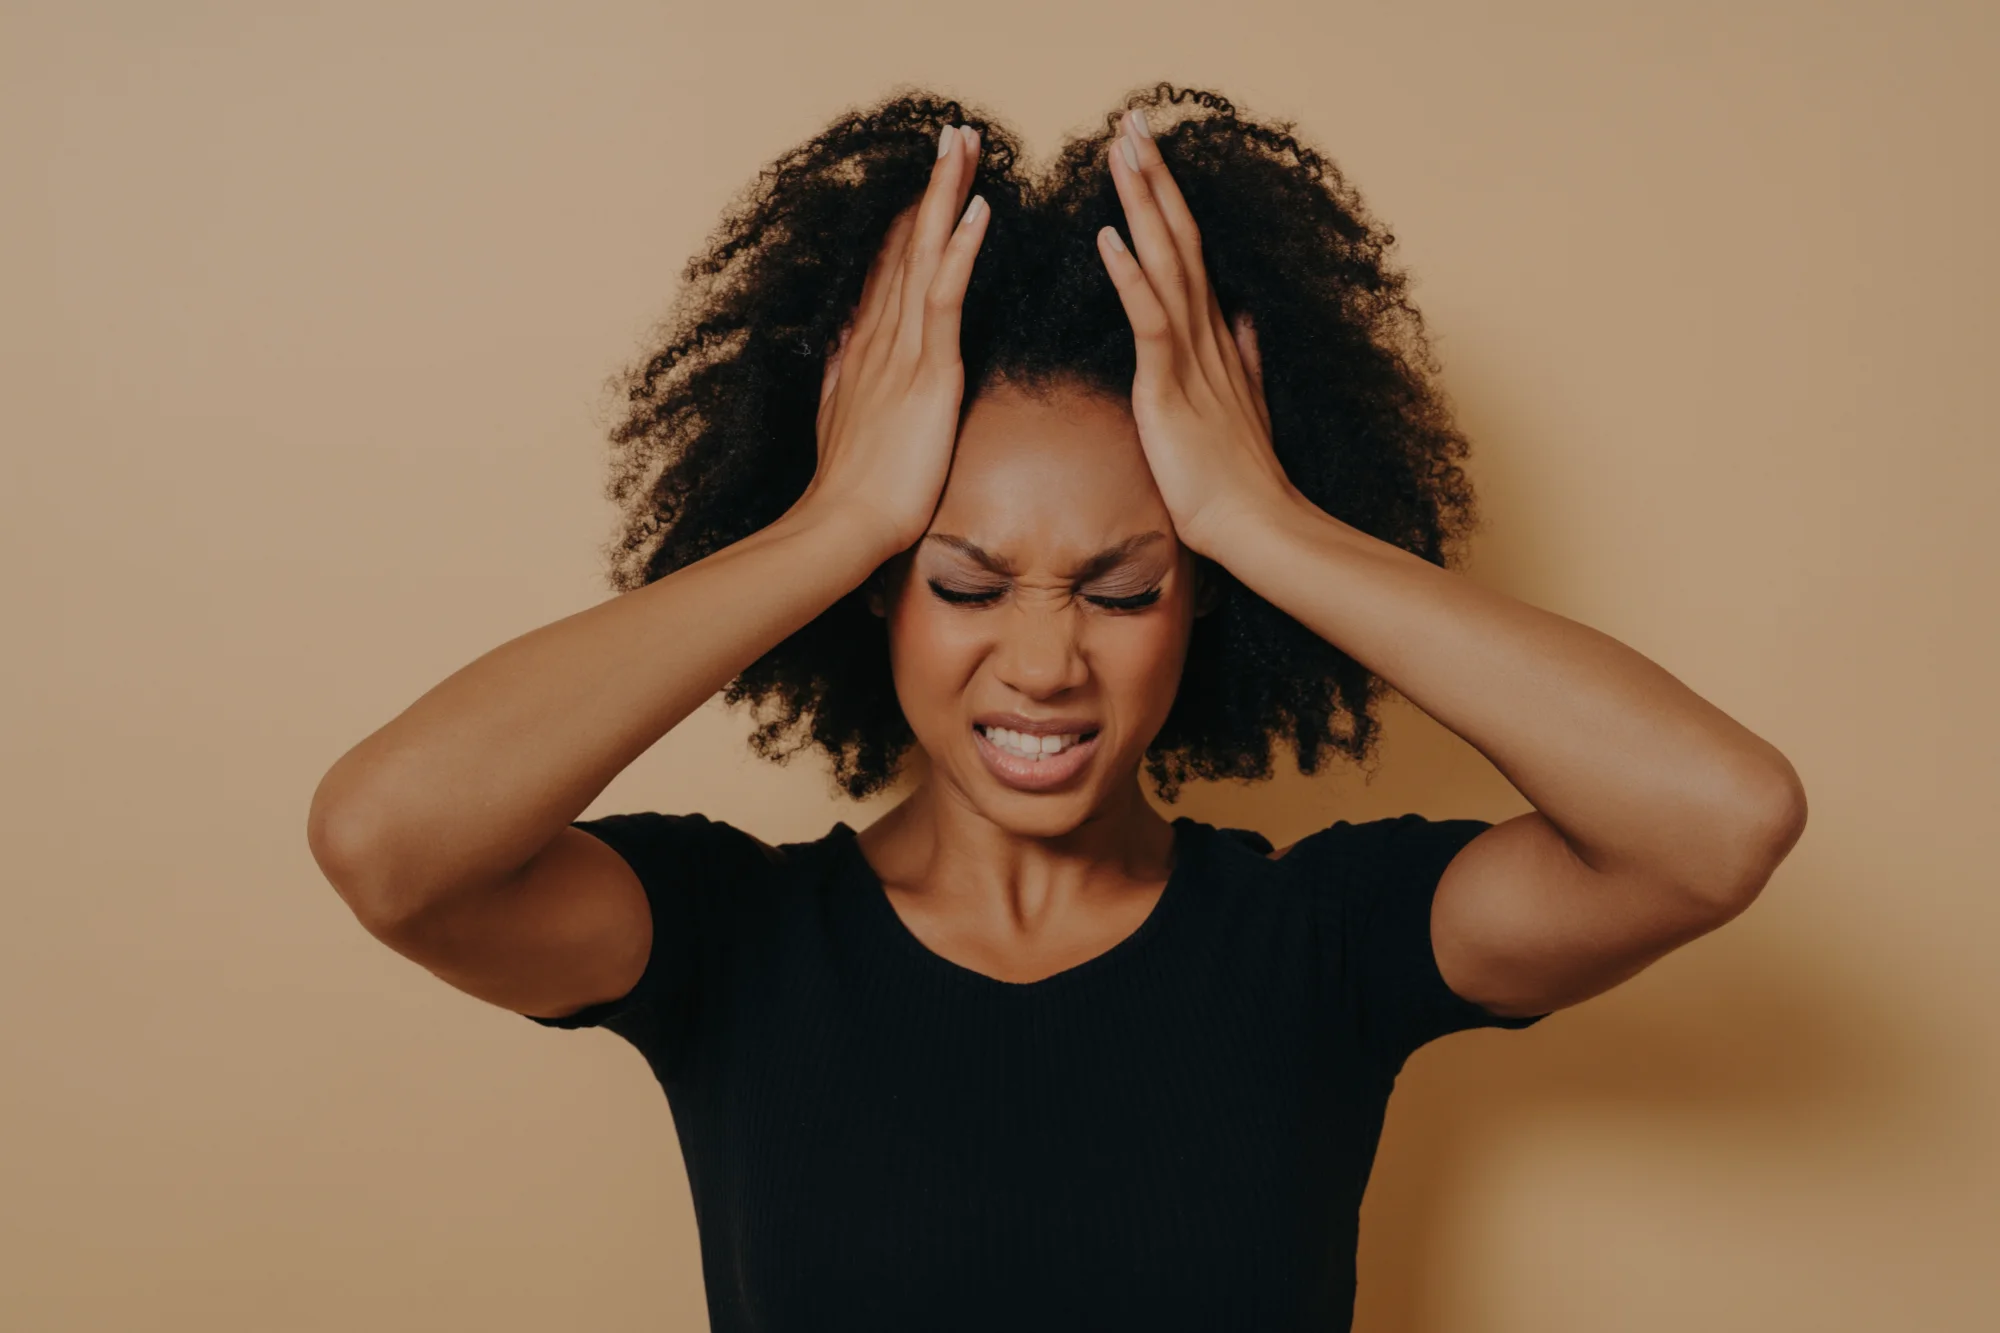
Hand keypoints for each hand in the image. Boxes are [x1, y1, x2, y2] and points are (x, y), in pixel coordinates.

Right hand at [792, 124, 990, 558]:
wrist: (845, 524)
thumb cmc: (853, 489)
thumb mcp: (842, 419)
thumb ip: (844, 377)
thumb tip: (840, 347)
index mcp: (866, 347)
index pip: (890, 266)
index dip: (909, 217)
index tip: (927, 177)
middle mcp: (879, 336)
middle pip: (908, 244)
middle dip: (931, 186)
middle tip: (955, 133)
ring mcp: (901, 350)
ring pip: (926, 254)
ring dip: (947, 195)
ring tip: (967, 145)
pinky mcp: (928, 372)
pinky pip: (945, 299)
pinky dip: (961, 251)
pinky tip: (978, 211)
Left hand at [1096, 108, 1300, 557]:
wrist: (1257, 528)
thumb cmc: (1240, 480)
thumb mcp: (1244, 406)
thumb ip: (1243, 358)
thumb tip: (1245, 319)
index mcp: (1212, 338)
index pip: (1188, 251)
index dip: (1167, 199)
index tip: (1147, 153)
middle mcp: (1205, 334)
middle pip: (1178, 238)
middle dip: (1153, 178)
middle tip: (1131, 122)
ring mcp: (1190, 358)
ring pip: (1166, 262)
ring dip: (1142, 203)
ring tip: (1121, 151)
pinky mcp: (1169, 389)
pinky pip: (1150, 320)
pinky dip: (1131, 276)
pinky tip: (1110, 236)